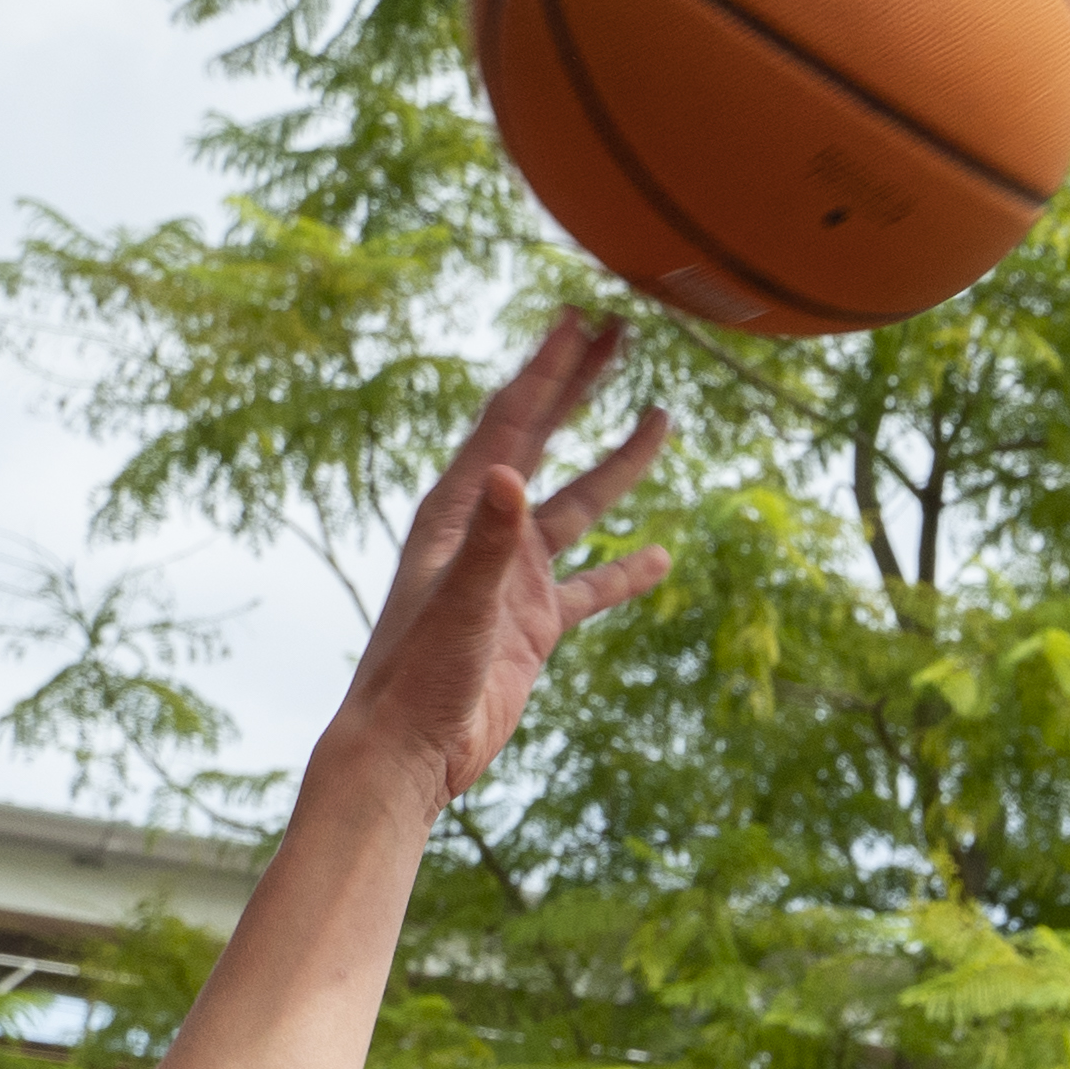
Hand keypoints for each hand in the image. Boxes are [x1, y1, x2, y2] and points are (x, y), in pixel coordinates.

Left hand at [324, 311, 675, 792]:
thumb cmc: (418, 676)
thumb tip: (512, 472)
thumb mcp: (459, 604)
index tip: (579, 318)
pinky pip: (590, 587)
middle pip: (542, 440)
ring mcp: (512, 576)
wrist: (407, 750)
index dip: (546, 369)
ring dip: (617, 463)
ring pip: (577, 505)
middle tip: (619, 330)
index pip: (510, 423)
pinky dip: (625, 571)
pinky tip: (662, 556)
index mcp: (457, 512)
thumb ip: (489, 540)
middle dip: (579, 385)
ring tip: (662, 417)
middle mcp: (485, 531)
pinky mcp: (533, 623)